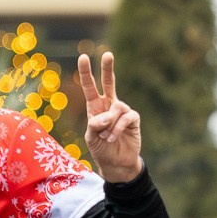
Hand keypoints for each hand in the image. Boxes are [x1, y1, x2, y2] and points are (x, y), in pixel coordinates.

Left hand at [74, 51, 141, 182]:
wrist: (117, 163)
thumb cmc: (101, 149)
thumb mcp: (91, 138)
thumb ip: (94, 125)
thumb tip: (106, 116)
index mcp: (95, 106)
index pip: (90, 86)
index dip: (86, 72)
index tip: (83, 56)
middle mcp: (109, 105)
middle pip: (109, 82)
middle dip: (107, 68)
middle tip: (107, 54)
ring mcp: (122, 111)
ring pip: (116, 107)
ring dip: (109, 124)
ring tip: (106, 138)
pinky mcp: (133, 119)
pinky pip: (126, 117)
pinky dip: (118, 128)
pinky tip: (114, 138)